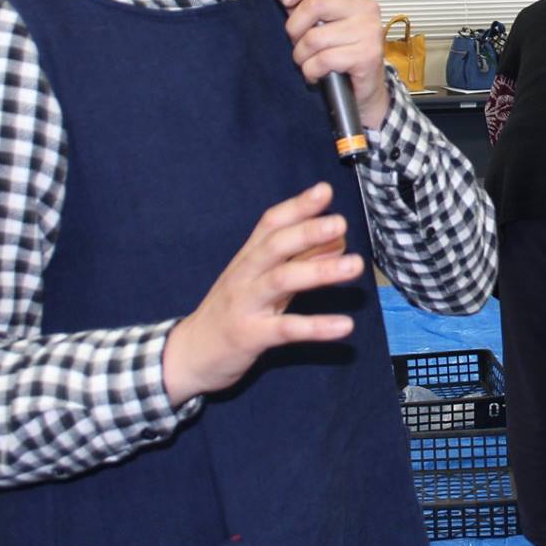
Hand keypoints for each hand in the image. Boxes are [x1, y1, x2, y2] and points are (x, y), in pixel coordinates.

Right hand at [161, 182, 361, 405]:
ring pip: (281, 280)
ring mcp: (245, 304)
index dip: (297, 206)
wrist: (190, 354)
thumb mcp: (263, 283)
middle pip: (274, 246)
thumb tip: (338, 243)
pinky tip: (344, 325)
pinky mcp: (250, 336)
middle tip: (340, 222)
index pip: (271, 224)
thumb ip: (299, 262)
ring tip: (355, 265)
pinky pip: (286, 329)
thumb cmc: (232, 312)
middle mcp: (245, 275)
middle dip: (307, 231)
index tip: (324, 191)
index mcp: (248, 259)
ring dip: (320, 272)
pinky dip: (316, 327)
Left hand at [263, 0, 391, 129]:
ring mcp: (369, 31)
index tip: (288, 0)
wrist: (364, 89)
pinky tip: (316, 73)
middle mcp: (365, 7)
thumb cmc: (339, 50)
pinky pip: (324, 60)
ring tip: (307, 60)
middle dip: (295, 27)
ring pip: (315, 37)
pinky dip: (311, 71)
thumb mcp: (313, 19)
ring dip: (302, 55)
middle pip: (316, 4)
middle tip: (296, 40)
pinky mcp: (367, 55)